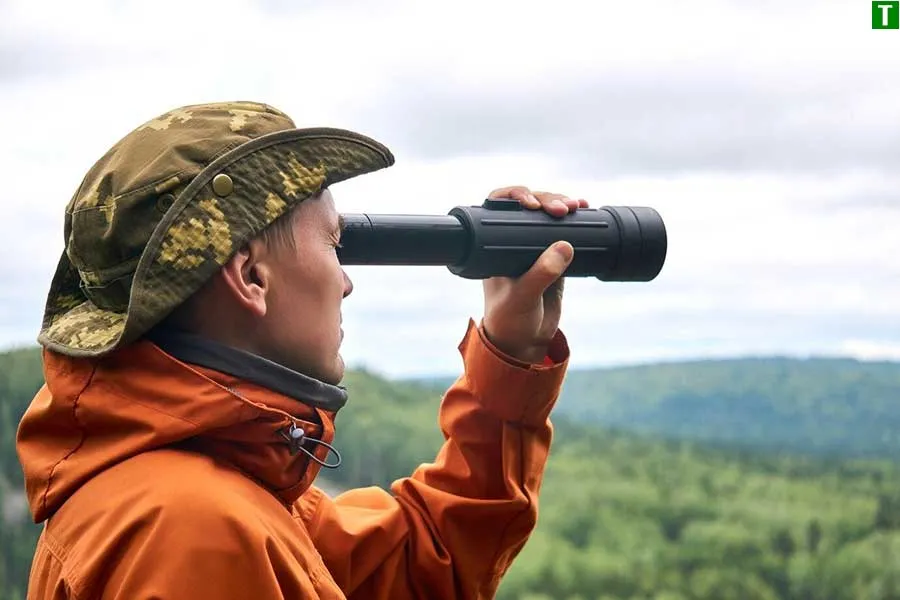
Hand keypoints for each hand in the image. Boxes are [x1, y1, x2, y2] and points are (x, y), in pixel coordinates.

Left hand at [480, 186, 588, 363]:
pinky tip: (586, 210)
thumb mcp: (523, 297)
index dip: (515, 196)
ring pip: (548, 215)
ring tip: (577, 206)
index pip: (499, 208)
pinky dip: (577, 221)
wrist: (524, 341)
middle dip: (546, 200)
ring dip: (562, 205)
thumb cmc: (510, 319)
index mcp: (494, 246)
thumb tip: (564, 246)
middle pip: (529, 206)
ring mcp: (535, 248)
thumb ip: (541, 274)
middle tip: (562, 208)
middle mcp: (513, 242)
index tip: (532, 203)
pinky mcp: (554, 258)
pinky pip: (566, 232)